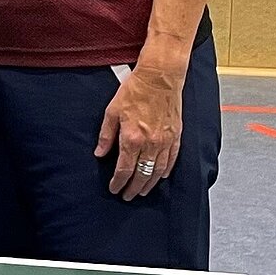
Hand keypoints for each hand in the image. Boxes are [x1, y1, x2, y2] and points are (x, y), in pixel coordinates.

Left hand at [95, 64, 183, 199]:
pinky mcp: (176, 137)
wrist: (160, 78)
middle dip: (133, 187)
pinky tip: (161, 176)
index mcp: (132, 138)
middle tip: (127, 196)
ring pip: (158, 171)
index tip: (114, 189)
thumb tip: (100, 153)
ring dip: (149, 184)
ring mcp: (165, 141)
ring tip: (142, 191)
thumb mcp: (112, 111)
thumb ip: (106, 135)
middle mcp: (150, 143)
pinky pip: (172, 160)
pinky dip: (165, 171)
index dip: (118, 182)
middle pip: (142, 174)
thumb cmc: (134, 91)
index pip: (124, 168)